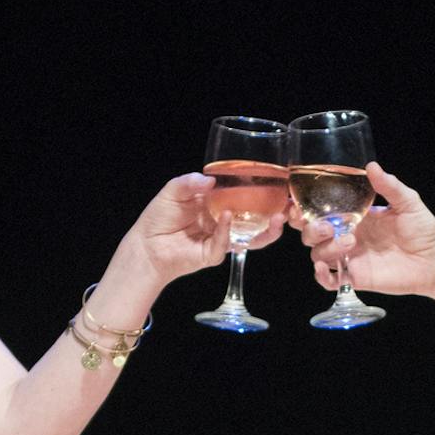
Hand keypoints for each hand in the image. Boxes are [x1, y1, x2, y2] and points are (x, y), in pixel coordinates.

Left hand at [124, 171, 288, 284]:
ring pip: (250, 238)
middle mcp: (224, 222)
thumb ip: (190, 182)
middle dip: (274, 216)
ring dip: (265, 230)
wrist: (146, 245)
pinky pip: (224, 243)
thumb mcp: (174, 190)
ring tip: (276, 219)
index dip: (261, 194)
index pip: (245, 198)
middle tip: (288, 207)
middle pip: (255, 220)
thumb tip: (211, 180)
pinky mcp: (212, 254)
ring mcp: (220, 239)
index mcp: (218, 204)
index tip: (278, 186)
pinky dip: (226, 231)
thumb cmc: (159, 218)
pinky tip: (227, 218)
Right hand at [296, 162, 434, 296]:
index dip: (304, 209)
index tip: (298, 205)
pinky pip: (329, 280)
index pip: (321, 211)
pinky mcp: (355, 277)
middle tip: (329, 226)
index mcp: (355, 215)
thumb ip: (389, 186)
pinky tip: (325, 269)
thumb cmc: (423, 230)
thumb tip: (371, 166)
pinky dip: (321, 276)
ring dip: (326, 248)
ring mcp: (350, 257)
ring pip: (318, 254)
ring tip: (350, 242)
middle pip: (313, 233)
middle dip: (312, 228)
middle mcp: (347, 235)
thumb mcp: (408, 202)